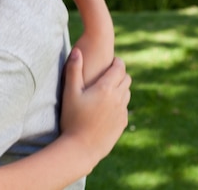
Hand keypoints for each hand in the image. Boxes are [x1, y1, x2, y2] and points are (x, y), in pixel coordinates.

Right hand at [60, 47, 130, 164]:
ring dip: (121, 87)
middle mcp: (117, 99)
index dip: (117, 61)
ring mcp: (121, 112)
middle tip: (110, 71)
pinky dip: (120, 101)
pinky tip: (108, 104)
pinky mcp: (122, 123)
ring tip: (108, 87)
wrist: (82, 148)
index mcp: (106, 89)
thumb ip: (74, 69)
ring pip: (127, 92)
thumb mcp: (70, 92)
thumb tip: (77, 50)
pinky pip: (125, 106)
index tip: (112, 59)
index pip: (119, 68)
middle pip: (127, 79)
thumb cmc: (73, 118)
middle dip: (120, 73)